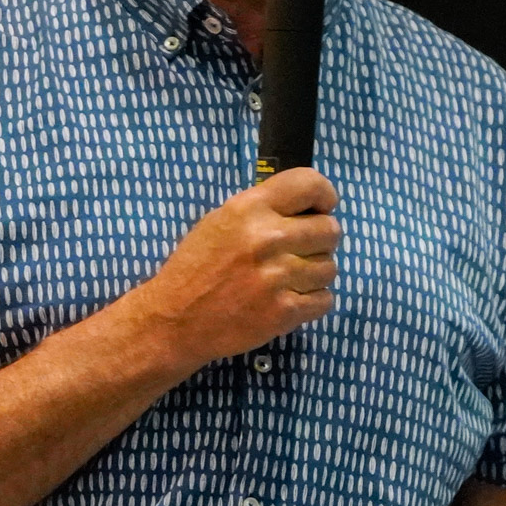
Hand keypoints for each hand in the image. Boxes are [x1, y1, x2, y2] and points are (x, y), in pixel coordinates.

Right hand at [130, 167, 340, 365]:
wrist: (175, 321)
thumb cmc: (196, 267)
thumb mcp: (221, 221)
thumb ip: (263, 209)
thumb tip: (308, 207)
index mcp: (249, 209)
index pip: (311, 184)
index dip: (324, 195)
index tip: (320, 209)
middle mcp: (267, 237)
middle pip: (330, 230)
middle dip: (320, 240)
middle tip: (299, 251)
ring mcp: (278, 277)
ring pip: (330, 267)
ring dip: (315, 274)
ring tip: (288, 279)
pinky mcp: (284, 311)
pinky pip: (325, 299)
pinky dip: (312, 301)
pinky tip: (288, 299)